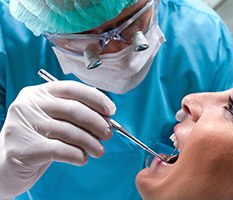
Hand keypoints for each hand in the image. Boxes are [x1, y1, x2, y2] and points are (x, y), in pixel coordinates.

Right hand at [0, 81, 115, 198]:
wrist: (5, 164)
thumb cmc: (37, 138)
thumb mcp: (53, 119)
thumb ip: (74, 114)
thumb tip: (105, 118)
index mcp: (40, 92)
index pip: (73, 88)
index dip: (96, 99)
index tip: (111, 111)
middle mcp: (29, 104)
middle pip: (73, 110)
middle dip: (97, 123)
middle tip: (108, 134)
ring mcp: (23, 125)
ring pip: (69, 131)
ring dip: (91, 142)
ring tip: (99, 150)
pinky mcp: (23, 148)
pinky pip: (59, 149)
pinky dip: (77, 154)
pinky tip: (82, 158)